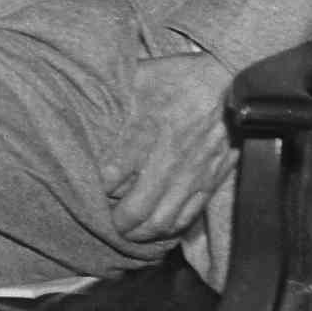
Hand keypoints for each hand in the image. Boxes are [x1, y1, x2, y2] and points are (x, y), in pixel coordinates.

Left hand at [108, 50, 239, 245]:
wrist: (231, 80)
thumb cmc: (178, 77)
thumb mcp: (136, 78)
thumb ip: (110, 99)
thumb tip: (80, 106)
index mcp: (145, 131)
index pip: (111, 176)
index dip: (96, 189)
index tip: (89, 188)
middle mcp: (168, 159)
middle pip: (137, 208)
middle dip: (117, 222)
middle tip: (106, 223)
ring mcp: (192, 173)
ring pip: (163, 220)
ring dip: (142, 233)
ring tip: (128, 233)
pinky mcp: (212, 180)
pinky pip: (190, 215)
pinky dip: (171, 229)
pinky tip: (158, 229)